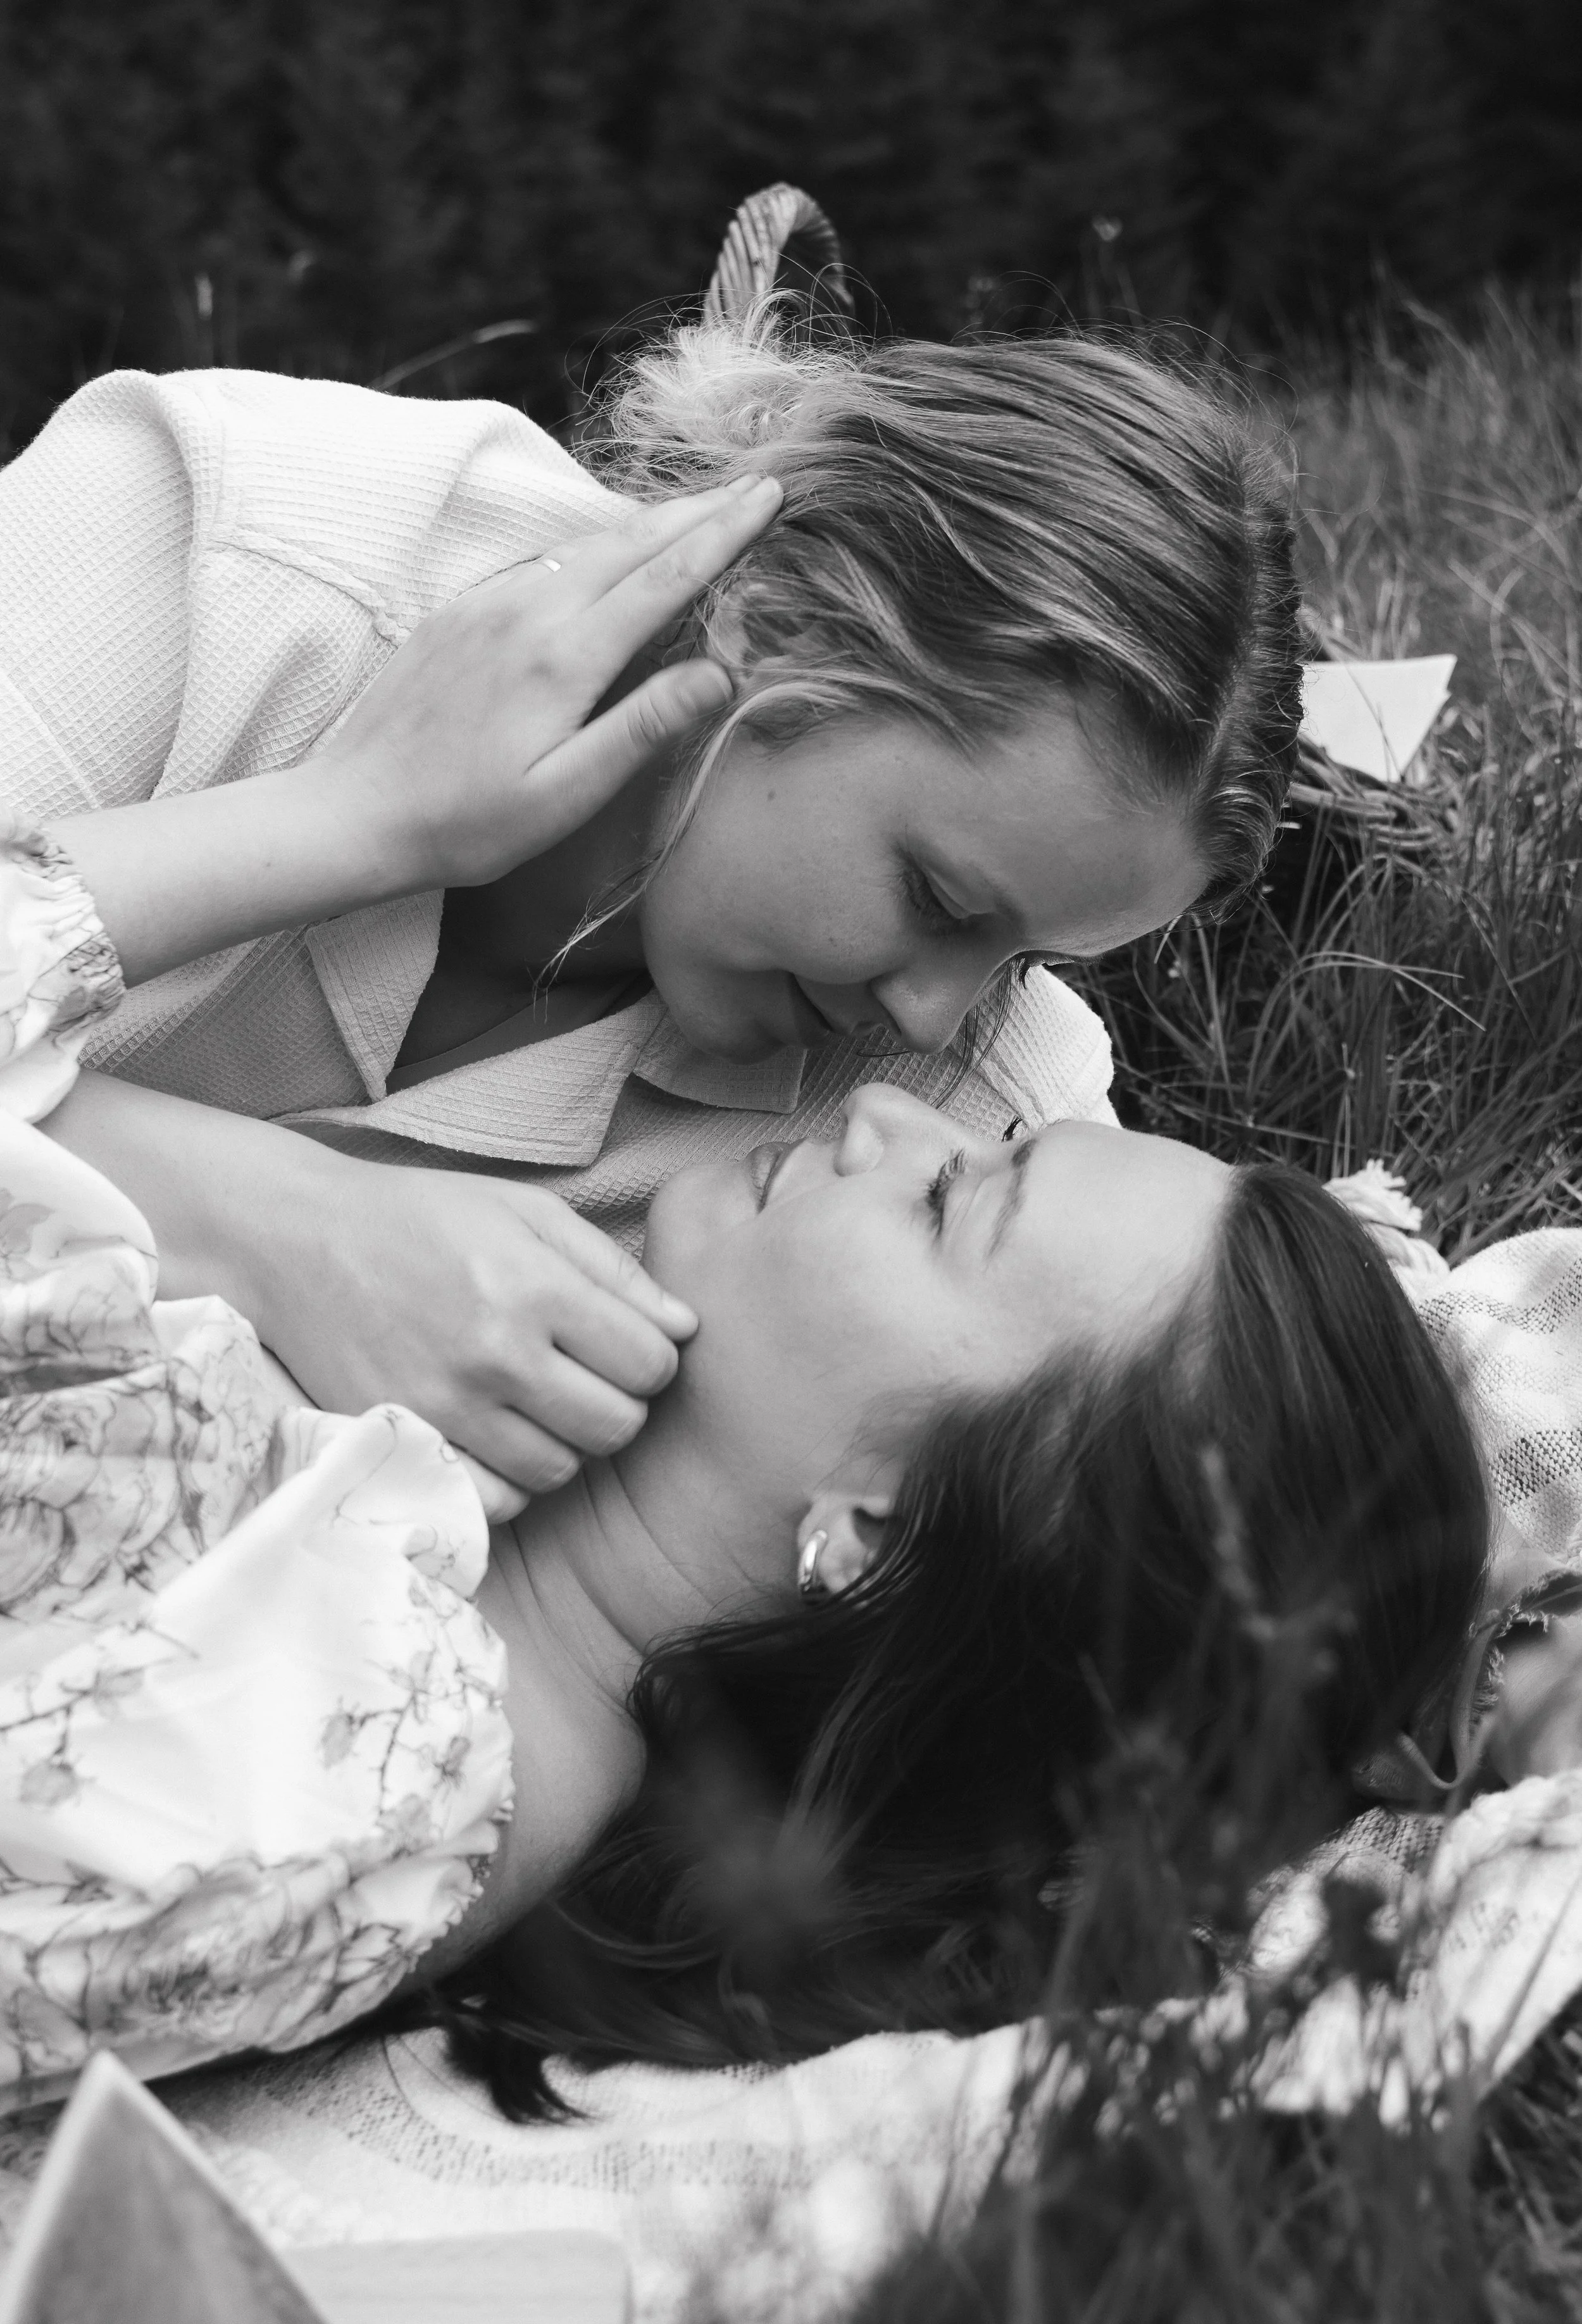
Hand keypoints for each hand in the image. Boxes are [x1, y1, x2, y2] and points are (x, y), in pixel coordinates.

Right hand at [256, 1156, 697, 1492]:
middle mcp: (494, 1355)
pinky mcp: (403, 1441)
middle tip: (583, 1375)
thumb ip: (612, 1269)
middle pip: (615, 1426)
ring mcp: (445, 1407)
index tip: (621, 1342)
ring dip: (563, 1442)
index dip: (651, 1356)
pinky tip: (495, 1436)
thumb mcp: (525, 1212)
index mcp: (534, 1287)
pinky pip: (494, 1501)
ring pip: (559, 1470)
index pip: (651, 1363)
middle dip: (617, 1403)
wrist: (296, 1242)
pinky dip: (507, 1479)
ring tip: (533, 1400)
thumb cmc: (422, 1218)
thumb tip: (687, 1327)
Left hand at [311, 475, 783, 892]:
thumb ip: (642, 727)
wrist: (351, 813)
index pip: (664, 577)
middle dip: (699, 511)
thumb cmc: (466, 824)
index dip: (723, 534)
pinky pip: (542, 561)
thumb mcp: (566, 794)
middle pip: (630, 543)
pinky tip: (611, 550)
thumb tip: (720, 672)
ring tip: (701, 508)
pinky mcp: (458, 613)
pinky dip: (594, 545)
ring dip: (650, 523)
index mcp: (563, 657)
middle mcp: (527, 612)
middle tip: (757, 485)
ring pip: (585, 544)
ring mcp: (487, 606)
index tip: (771, 498)